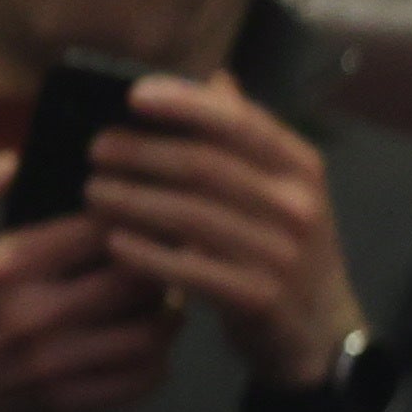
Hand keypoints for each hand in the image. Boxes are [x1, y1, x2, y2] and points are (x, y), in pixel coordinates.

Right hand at [0, 153, 171, 411]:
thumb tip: (15, 158)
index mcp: (7, 266)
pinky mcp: (63, 400)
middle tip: (169, 249)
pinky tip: (151, 339)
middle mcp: (36, 315)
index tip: (144, 206)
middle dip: (163, 260)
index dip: (134, 213)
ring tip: (167, 291)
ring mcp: (53, 364)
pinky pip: (136, 383)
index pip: (102, 230)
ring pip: (149, 335)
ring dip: (169, 312)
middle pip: (138, 281)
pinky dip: (157, 362)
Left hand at [85, 77, 364, 391]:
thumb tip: (216, 79)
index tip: (133, 95)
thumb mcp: (284, 189)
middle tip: (95, 150)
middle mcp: (298, 206)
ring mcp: (282, 254)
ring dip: (130, 200)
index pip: (240, 122)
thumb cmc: (287, 249)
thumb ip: (249, 137)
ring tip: (92, 193)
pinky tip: (113, 241)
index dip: (184, 104)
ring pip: (189, 215)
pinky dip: (143, 252)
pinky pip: (187, 268)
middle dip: (141, 153)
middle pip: (204, 166)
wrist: (320, 332)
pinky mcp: (259, 297)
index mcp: (302, 169)